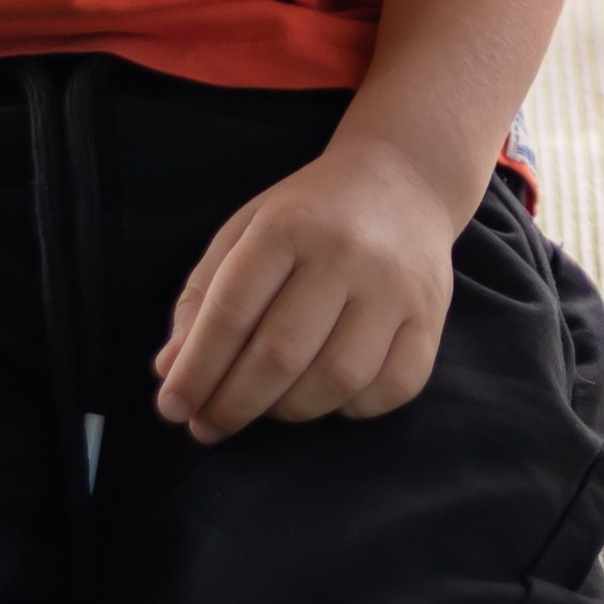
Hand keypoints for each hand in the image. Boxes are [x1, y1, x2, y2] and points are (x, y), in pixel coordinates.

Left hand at [154, 132, 458, 442]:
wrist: (404, 177)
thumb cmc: (311, 215)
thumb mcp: (246, 232)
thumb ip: (204, 298)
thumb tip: (171, 372)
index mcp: (289, 225)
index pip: (231, 313)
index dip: (195, 370)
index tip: (172, 407)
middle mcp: (347, 252)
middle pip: (279, 356)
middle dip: (232, 405)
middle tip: (208, 426)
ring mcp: (396, 286)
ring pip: (335, 381)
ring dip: (288, 412)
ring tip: (267, 406)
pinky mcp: (432, 315)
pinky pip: (391, 389)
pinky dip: (352, 408)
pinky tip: (328, 394)